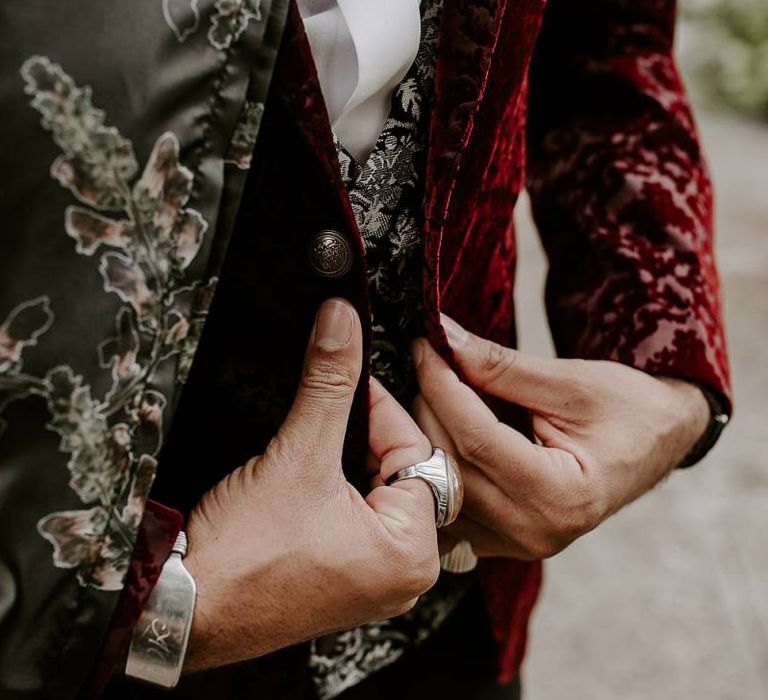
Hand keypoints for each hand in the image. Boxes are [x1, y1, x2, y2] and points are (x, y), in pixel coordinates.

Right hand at [183, 299, 438, 671]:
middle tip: (330, 403)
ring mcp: (374, 580)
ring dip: (349, 456)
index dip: (381, 406)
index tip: (350, 374)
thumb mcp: (295, 457)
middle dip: (365, 432)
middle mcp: (403, 573)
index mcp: (411, 552)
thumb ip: (328, 382)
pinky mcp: (345, 578)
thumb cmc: (242, 557)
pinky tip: (308, 472)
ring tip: (311, 440)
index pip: (416, 452)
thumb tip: (343, 321)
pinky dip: (339, 485)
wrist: (185, 612)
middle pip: (402, 471)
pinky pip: (359, 515)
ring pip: (378, 490)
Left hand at [412, 315, 709, 560]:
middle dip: (426, 406)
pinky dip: (432, 465)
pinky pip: (446, 505)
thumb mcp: (570, 382)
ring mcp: (516, 544)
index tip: (425, 347)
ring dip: (423, 434)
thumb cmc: (627, 410)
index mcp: (564, 496)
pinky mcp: (502, 541)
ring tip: (424, 389)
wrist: (655, 443)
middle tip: (422, 361)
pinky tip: (432, 429)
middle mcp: (536, 532)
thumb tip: (445, 338)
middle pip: (452, 463)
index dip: (442, 386)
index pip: (476, 438)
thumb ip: (501, 366)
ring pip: (439, 484)